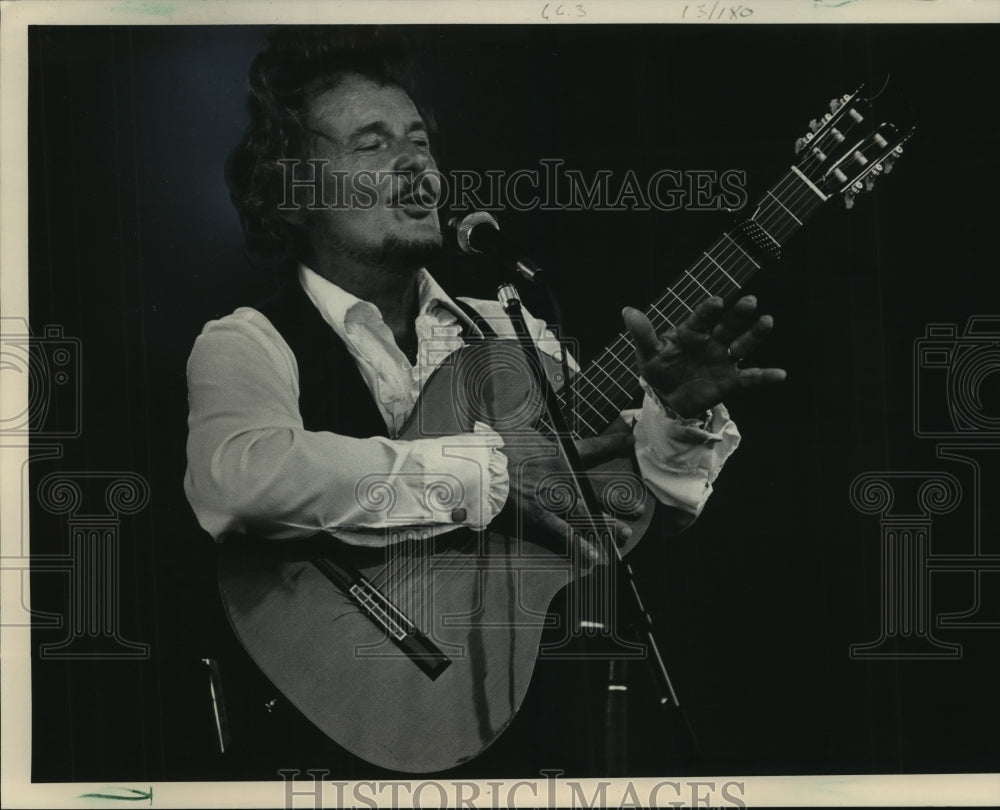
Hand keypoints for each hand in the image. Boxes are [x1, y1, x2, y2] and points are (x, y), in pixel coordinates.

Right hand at [494, 429, 638, 563]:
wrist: (478, 467)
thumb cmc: (497, 447)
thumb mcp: (521, 430)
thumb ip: (539, 431)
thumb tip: (544, 427)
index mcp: (559, 453)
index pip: (593, 447)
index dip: (615, 442)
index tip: (632, 438)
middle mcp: (562, 476)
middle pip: (597, 488)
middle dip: (620, 499)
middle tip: (640, 508)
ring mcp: (552, 497)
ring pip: (586, 512)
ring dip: (606, 523)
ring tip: (625, 533)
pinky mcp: (538, 515)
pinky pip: (563, 532)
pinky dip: (578, 545)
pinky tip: (594, 556)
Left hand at [622, 295, 785, 418]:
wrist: (669, 399)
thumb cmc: (659, 369)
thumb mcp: (648, 354)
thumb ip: (642, 334)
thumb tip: (627, 311)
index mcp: (691, 332)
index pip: (701, 319)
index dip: (708, 311)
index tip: (717, 302)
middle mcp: (711, 342)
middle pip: (727, 326)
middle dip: (738, 315)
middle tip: (749, 302)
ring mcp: (723, 360)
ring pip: (742, 345)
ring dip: (755, 335)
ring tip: (767, 321)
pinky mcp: (730, 380)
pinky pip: (750, 378)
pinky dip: (764, 376)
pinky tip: (781, 374)